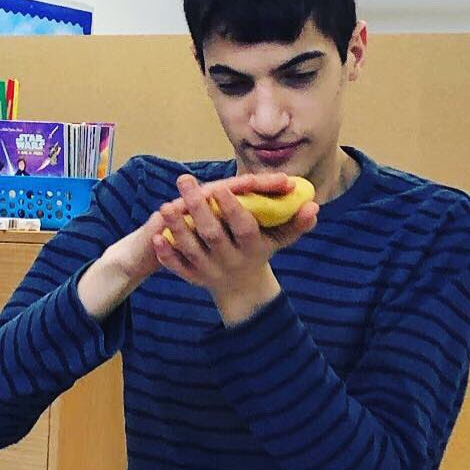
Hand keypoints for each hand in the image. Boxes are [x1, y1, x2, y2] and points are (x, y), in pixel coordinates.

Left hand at [152, 173, 318, 323]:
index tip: (221, 186)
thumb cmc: (262, 250)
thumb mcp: (281, 238)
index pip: (243, 228)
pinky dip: (167, 255)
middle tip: (184, 181)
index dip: (233, 209)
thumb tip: (314, 205)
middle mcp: (231, 260)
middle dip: (198, 209)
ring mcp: (211, 271)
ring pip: (192, 250)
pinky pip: (179, 268)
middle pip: (213, 236)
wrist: (243, 287)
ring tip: (166, 205)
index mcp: (253, 248)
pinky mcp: (194, 278)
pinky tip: (156, 237)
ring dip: (177, 229)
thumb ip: (297, 222)